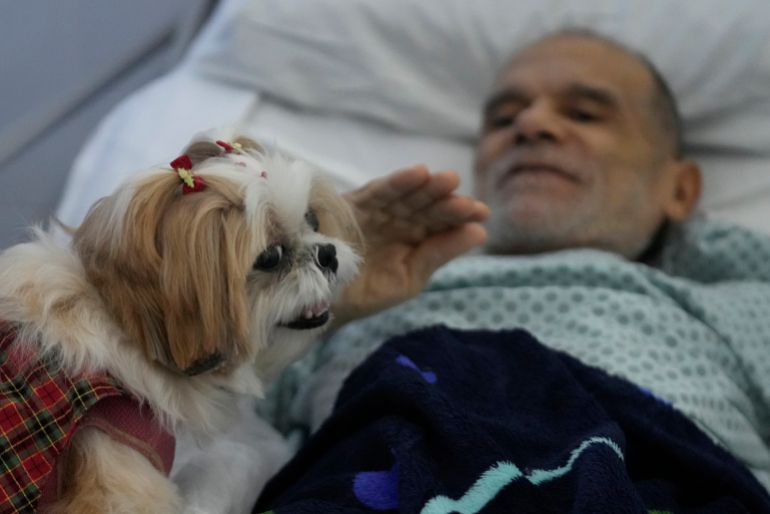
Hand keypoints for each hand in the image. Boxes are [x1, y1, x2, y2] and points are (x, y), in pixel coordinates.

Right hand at [332, 165, 488, 327]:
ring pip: (406, 195)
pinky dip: (397, 183)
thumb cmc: (366, 293)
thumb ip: (440, 253)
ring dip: (426, 187)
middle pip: (426, 205)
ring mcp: (378, 211)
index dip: (461, 216)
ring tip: (448, 180)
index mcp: (415, 238)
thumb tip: (480, 232)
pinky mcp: (355, 205)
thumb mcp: (410, 278)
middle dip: (446, 201)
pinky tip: (417, 174)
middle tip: (467, 200)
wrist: (322, 301)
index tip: (482, 213)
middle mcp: (399, 220)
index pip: (442, 222)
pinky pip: (378, 191)